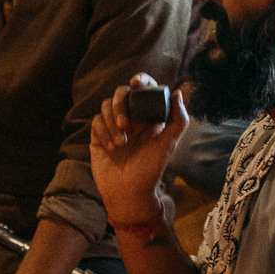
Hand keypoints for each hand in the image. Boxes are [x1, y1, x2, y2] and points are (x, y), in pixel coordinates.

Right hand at [90, 74, 188, 222]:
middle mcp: (131, 119)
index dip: (140, 80)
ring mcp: (112, 126)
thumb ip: (179, 121)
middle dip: (121, 105)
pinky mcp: (98, 135)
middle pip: (121, 93)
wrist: (127, 194)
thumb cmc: (150, 171)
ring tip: (121, 144)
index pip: (143, 90)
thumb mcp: (168, 146)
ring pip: (106, 106)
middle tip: (126, 125)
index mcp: (148, 117)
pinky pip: (96, 121)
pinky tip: (111, 148)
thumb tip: (178, 93)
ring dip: (112, 123)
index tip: (136, 83)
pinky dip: (103, 132)